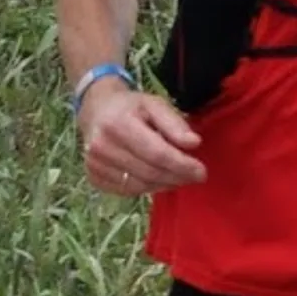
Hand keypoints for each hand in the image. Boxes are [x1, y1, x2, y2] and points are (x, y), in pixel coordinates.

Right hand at [77, 79, 206, 196]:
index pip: (157, 153)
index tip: (202, 171)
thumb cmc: (130, 107)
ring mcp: (95, 165)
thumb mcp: (155, 104)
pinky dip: (148, 188)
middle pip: (149, 172)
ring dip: (165, 185)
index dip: (182, 165)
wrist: (96, 111)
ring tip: (179, 177)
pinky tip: (159, 179)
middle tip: (196, 176)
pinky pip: (128, 191)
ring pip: (140, 185)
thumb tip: (194, 144)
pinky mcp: (94, 178)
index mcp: (118, 124)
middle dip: (177, 177)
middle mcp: (102, 147)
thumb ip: (175, 123)